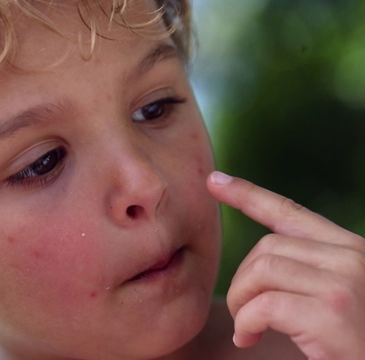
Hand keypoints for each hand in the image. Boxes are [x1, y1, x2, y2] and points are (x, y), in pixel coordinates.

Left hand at [207, 171, 364, 359]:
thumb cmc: (352, 341)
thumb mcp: (335, 295)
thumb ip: (307, 270)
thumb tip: (259, 261)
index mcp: (350, 248)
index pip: (290, 212)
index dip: (247, 194)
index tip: (214, 181)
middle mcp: (352, 257)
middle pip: (266, 247)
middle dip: (242, 281)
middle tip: (244, 314)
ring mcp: (344, 282)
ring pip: (260, 271)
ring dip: (240, 302)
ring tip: (247, 327)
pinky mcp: (332, 313)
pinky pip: (263, 305)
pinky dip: (246, 323)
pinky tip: (249, 338)